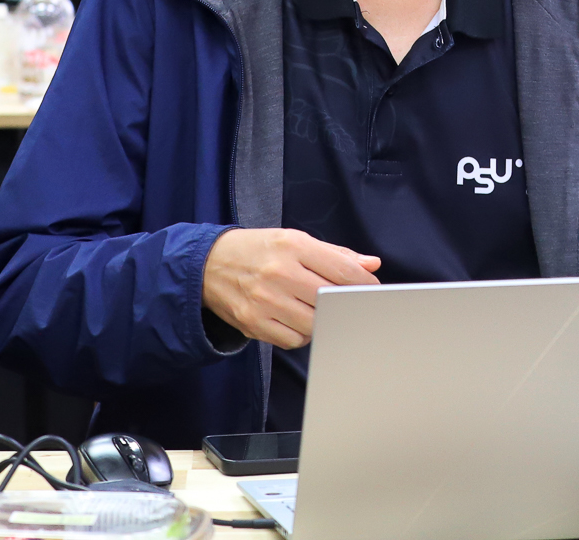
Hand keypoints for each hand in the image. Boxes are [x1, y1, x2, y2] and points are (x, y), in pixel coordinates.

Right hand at [201, 228, 380, 347]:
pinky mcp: (254, 323)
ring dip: (324, 320)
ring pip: (314, 323)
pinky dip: (302, 334)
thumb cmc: (257, 250)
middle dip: (345, 303)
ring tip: (319, 310)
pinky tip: (299, 321)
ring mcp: (265, 301)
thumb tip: (370, 264)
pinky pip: (293, 340)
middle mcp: (279, 273)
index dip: (363, 282)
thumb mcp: (294, 240)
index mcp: (292, 246)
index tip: (371, 288)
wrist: (207, 264)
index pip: (342, 269)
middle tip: (349, 303)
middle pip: (330, 298)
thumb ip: (334, 254)